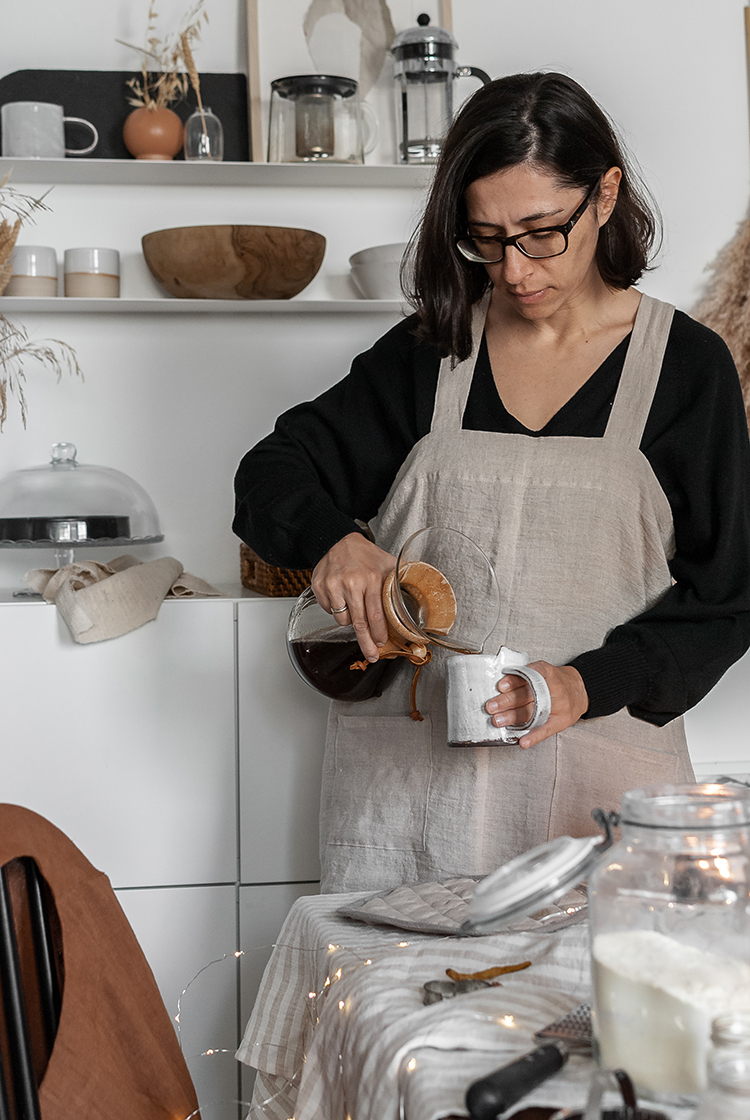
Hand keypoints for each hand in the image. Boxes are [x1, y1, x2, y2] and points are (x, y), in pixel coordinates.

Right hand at [312, 532, 396, 662]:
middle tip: (372, 655)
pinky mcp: (319, 587)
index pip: (375, 614)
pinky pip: (329, 611)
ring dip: (351, 620)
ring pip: (342, 619)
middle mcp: (351, 583)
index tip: (381, 643)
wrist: (337, 541)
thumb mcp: (388, 563)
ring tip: (355, 606)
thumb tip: (423, 592)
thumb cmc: (365, 555)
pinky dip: (336, 610)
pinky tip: (342, 598)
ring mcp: (333, 586)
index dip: (378, 633)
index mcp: (371, 578)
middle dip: (366, 643)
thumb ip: (402, 579)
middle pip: (358, 623)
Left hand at [484, 661, 588, 748]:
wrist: (581, 690)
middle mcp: (554, 689)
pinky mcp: (561, 721)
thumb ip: (525, 676)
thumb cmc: (556, 681)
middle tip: (491, 706)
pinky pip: (546, 730)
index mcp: (548, 673)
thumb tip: (500, 685)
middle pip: (528, 695)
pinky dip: (533, 737)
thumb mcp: (544, 671)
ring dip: (513, 718)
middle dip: (507, 701)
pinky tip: (522, 741)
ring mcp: (559, 706)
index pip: (530, 676)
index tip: (500, 686)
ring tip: (498, 720)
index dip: (514, 681)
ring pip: (534, 712)